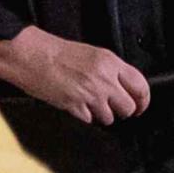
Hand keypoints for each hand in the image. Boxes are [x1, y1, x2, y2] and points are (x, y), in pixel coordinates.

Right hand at [0, 24, 151, 124]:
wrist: (30, 54)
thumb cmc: (56, 52)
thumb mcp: (91, 53)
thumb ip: (110, 70)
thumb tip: (123, 87)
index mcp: (110, 62)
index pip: (140, 85)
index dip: (143, 100)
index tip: (140, 106)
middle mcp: (104, 79)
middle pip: (128, 107)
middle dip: (122, 111)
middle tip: (112, 107)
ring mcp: (90, 94)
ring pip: (110, 117)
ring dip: (101, 114)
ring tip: (88, 103)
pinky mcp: (75, 107)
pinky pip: (90, 120)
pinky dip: (85, 116)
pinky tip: (76, 104)